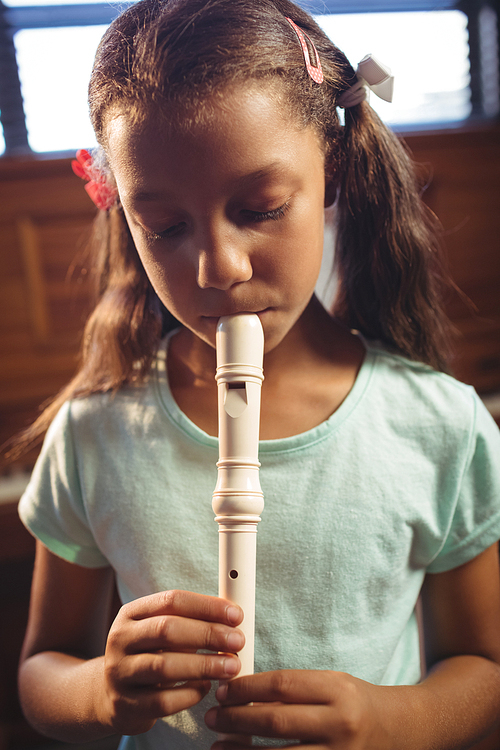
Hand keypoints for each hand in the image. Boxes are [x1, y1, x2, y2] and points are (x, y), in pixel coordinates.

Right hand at [98, 590, 244, 735]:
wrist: (111, 695)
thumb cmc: (149, 655)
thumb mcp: (161, 631)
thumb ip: (191, 622)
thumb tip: (233, 618)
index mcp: (132, 613)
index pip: (172, 600)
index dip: (207, 606)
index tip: (236, 615)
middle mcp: (120, 639)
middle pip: (167, 630)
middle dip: (208, 634)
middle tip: (237, 641)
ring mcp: (120, 673)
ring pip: (164, 666)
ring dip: (204, 665)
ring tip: (231, 666)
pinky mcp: (125, 705)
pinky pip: (163, 701)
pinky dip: (190, 693)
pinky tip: (206, 687)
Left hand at [205, 670, 391, 748]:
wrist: (397, 730)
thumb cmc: (354, 701)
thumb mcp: (329, 683)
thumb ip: (293, 689)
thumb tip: (244, 693)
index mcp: (336, 689)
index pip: (282, 684)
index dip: (247, 688)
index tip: (223, 691)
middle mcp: (339, 723)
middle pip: (277, 720)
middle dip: (237, 719)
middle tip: (212, 717)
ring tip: (218, 745)